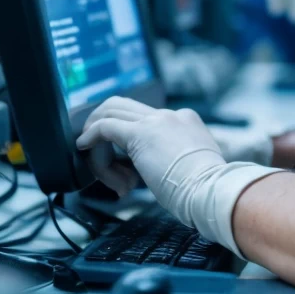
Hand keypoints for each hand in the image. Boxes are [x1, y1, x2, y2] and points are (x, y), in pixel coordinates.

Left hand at [77, 97, 279, 255]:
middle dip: (104, 123)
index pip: (147, 118)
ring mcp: (156, 121)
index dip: (129, 138)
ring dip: (98, 139)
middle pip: (124, 105)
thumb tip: (156, 169)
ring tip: (101, 171)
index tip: (126, 166)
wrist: (211, 188)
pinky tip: (83, 146)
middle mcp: (170, 115)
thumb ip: (175, 159)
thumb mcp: (192, 165)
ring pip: (111, 113)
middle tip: (93, 146)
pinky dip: (90, 135)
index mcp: (186, 120)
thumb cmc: (205, 188)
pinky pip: (105, 127)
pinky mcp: (140, 134)